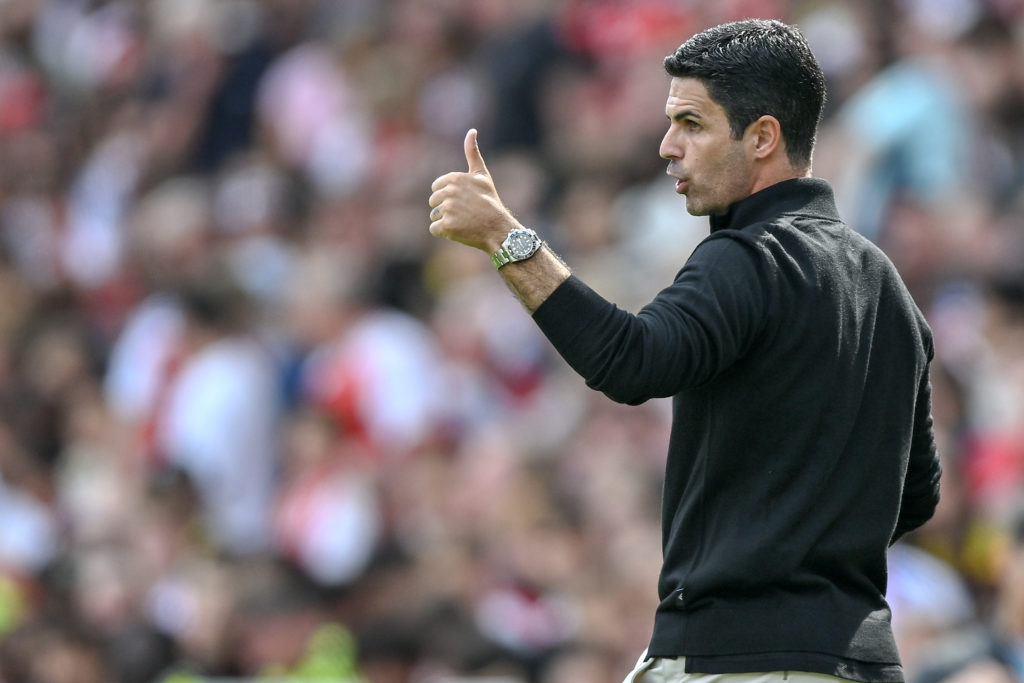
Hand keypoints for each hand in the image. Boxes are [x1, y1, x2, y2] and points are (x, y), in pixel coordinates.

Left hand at [428, 129, 518, 252]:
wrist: (498, 229)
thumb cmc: (490, 202)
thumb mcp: (482, 175)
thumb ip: (472, 153)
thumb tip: (472, 130)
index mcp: (454, 178)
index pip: (436, 188)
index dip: (448, 197)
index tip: (463, 201)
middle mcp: (450, 192)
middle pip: (433, 202)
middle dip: (445, 209)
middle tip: (465, 213)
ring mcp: (448, 209)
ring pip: (434, 216)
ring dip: (445, 221)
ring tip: (463, 222)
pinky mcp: (447, 226)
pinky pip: (434, 229)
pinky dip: (444, 232)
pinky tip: (459, 230)